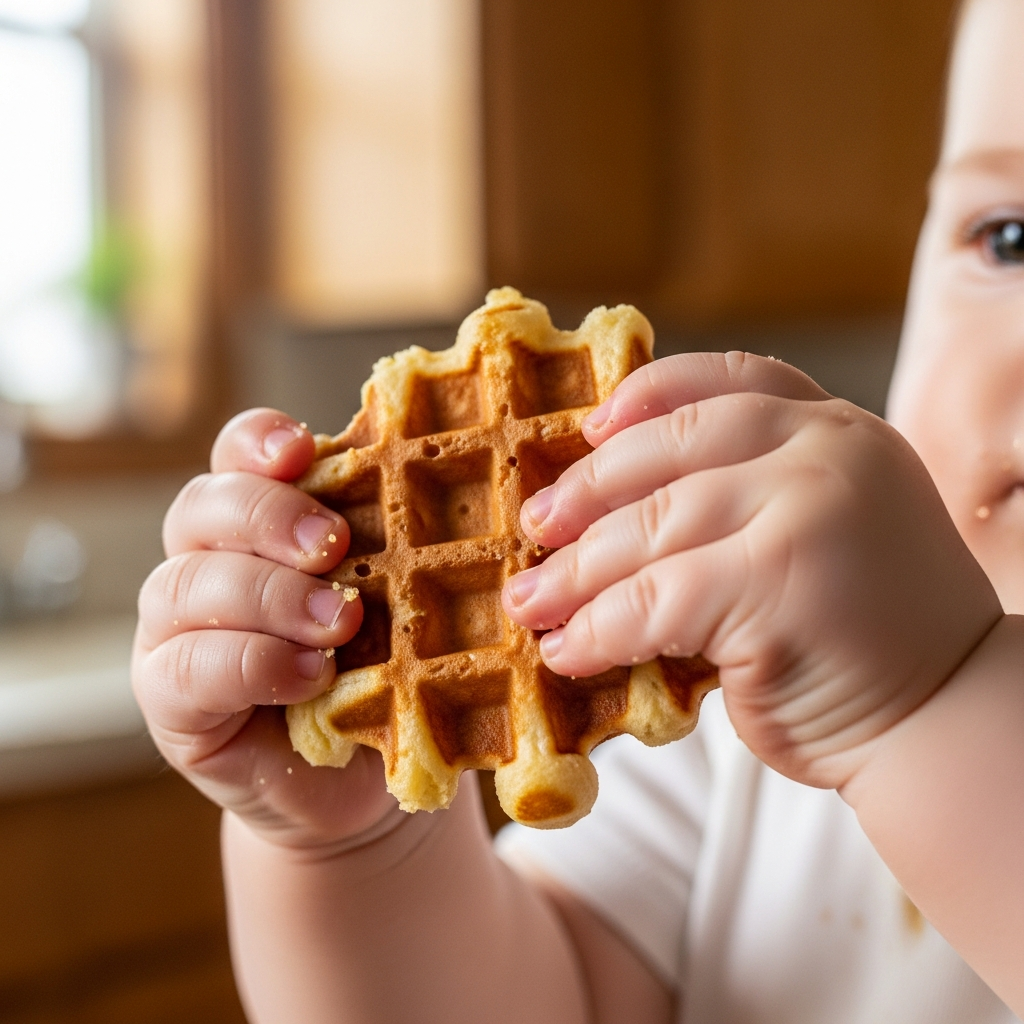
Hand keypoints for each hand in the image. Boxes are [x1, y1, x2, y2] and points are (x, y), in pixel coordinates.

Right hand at [132, 409, 396, 850]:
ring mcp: (178, 630)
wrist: (369, 781)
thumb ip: (407, 549)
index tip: (305, 448)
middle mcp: (209, 562)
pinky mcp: (172, 701)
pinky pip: (185, 669)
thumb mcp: (406, 603)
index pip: (237, 454)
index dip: (260, 441)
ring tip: (341, 621)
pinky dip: (252, 663)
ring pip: (186, 583)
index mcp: (263, 522)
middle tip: (334, 545)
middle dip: (268, 517)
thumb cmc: (392, 674)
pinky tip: (312, 676)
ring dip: (269, 596)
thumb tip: (470, 486)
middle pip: (202, 506)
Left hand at [501, 353, 1001, 787]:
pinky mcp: (779, 581)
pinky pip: (655, 601)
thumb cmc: (863, 636)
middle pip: (671, 449)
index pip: (729, 380)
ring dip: (576, 573)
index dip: (647, 395)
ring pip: (653, 527)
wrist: (941, 719)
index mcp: (836, 429)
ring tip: (530, 602)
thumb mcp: (815, 535)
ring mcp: (808, 508)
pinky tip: (569, 652)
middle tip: (535, 525)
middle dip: (589, 490)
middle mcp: (827, 452)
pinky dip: (599, 630)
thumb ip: (739, 504)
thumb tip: (605, 514)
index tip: (588, 425)